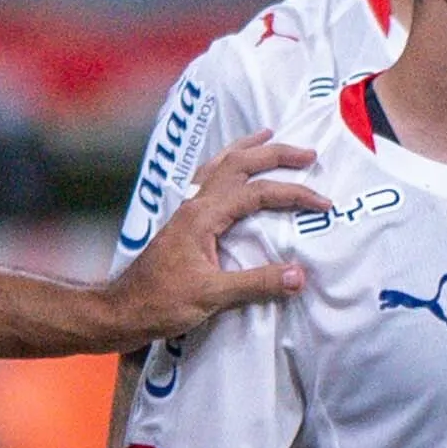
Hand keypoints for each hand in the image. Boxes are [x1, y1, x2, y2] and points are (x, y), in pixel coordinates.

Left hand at [107, 137, 324, 347]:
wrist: (122, 311)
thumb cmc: (160, 303)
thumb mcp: (212, 297)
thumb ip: (257, 283)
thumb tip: (300, 275)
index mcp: (202, 216)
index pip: (257, 193)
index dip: (294, 195)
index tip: (324, 204)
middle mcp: (194, 205)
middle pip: (236, 164)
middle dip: (273, 154)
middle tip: (306, 153)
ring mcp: (186, 212)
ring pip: (218, 165)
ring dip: (246, 149)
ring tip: (267, 136)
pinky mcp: (183, 223)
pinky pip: (208, 180)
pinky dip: (226, 166)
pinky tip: (230, 169)